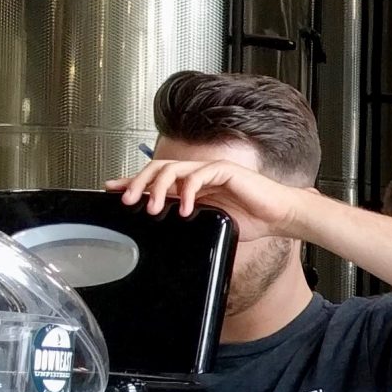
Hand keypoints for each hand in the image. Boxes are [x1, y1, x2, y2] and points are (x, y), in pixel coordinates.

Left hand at [106, 157, 312, 237]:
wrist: (281, 216)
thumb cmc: (254, 220)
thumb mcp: (212, 222)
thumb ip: (190, 217)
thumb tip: (164, 223)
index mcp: (194, 185)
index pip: (157, 178)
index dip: (133, 182)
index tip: (111, 189)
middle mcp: (199, 173)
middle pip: (158, 168)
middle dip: (137, 182)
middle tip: (125, 199)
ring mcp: (211, 170)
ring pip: (172, 169)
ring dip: (157, 187)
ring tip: (151, 206)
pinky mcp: (225, 170)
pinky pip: (197, 176)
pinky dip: (187, 192)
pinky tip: (185, 208)